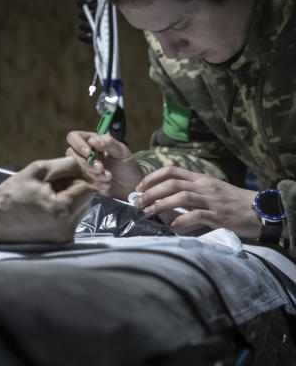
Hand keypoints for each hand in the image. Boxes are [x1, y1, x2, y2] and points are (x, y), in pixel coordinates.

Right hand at [0, 157, 94, 242]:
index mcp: (63, 210)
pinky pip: (71, 221)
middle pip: (86, 201)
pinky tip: (43, 210)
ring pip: (80, 211)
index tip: (56, 178)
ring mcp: (64, 238)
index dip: (74, 178)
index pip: (88, 188)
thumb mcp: (38, 171)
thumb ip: (67, 165)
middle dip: (72, 190)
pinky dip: (62, 213)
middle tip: (48, 187)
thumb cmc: (12, 193)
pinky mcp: (60, 243)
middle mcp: (68, 228)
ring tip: (43, 199)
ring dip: (68, 201)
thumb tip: (87, 166)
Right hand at [65, 130, 142, 199]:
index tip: (88, 153)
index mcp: (91, 141)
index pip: (74, 137)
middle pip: (73, 154)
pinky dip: (95, 184)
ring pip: (77, 169)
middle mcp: (84, 153)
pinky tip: (106, 185)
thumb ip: (109, 143)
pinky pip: (82, 182)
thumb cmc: (127, 165)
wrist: (131, 185)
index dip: (78, 144)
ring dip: (93, 174)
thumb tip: (92, 141)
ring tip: (108, 177)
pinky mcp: (84, 180)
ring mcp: (82, 167)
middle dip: (87, 163)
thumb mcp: (122, 151)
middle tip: (101, 168)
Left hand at [134, 166, 259, 237]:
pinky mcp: (218, 216)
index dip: (152, 178)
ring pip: (181, 197)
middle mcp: (204, 187)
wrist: (259, 210)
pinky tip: (172, 226)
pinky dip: (181, 221)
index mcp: (201, 179)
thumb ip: (190, 190)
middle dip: (150, 192)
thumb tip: (164, 196)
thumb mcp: (210, 189)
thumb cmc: (232, 201)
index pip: (172, 170)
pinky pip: (196, 216)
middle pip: (172, 183)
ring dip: (161, 204)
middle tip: (137, 202)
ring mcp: (211, 201)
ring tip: (148, 212)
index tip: (139, 187)